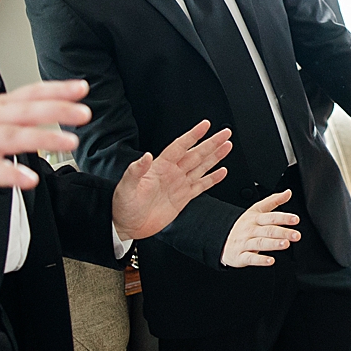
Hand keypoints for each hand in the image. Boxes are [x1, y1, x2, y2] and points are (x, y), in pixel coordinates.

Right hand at [0, 79, 94, 190]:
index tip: (82, 88)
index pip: (28, 93)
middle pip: (26, 111)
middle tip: (85, 113)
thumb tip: (44, 109)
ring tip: (69, 142)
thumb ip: (11, 113)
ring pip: (13, 136)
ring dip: (43, 138)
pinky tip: (29, 180)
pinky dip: (9, 174)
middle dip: (57, 110)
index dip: (56, 89)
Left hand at [113, 121, 234, 239]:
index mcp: (159, 167)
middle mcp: (172, 173)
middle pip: (196, 154)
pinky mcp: (183, 198)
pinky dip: (213, 179)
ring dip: (215, 156)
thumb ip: (136, 170)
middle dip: (211, 143)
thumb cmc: (123, 205)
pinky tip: (222, 172)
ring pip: (201, 167)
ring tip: (227, 146)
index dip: (193, 135)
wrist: (127, 225)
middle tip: (225, 133)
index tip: (205, 125)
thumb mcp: (126, 187)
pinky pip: (201, 185)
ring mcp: (178, 184)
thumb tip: (145, 156)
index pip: (180, 146)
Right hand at [221, 190, 300, 267]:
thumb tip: (288, 192)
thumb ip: (273, 201)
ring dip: (273, 244)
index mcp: (255, 218)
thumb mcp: (256, 210)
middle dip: (283, 232)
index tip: (295, 219)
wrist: (221, 240)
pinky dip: (260, 260)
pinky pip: (251, 258)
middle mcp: (250, 230)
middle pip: (268, 230)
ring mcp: (245, 243)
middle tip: (296, 235)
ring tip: (285, 244)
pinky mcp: (241, 256)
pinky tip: (270, 260)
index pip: (271, 217)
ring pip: (260, 243)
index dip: (283, 217)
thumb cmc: (243, 226)